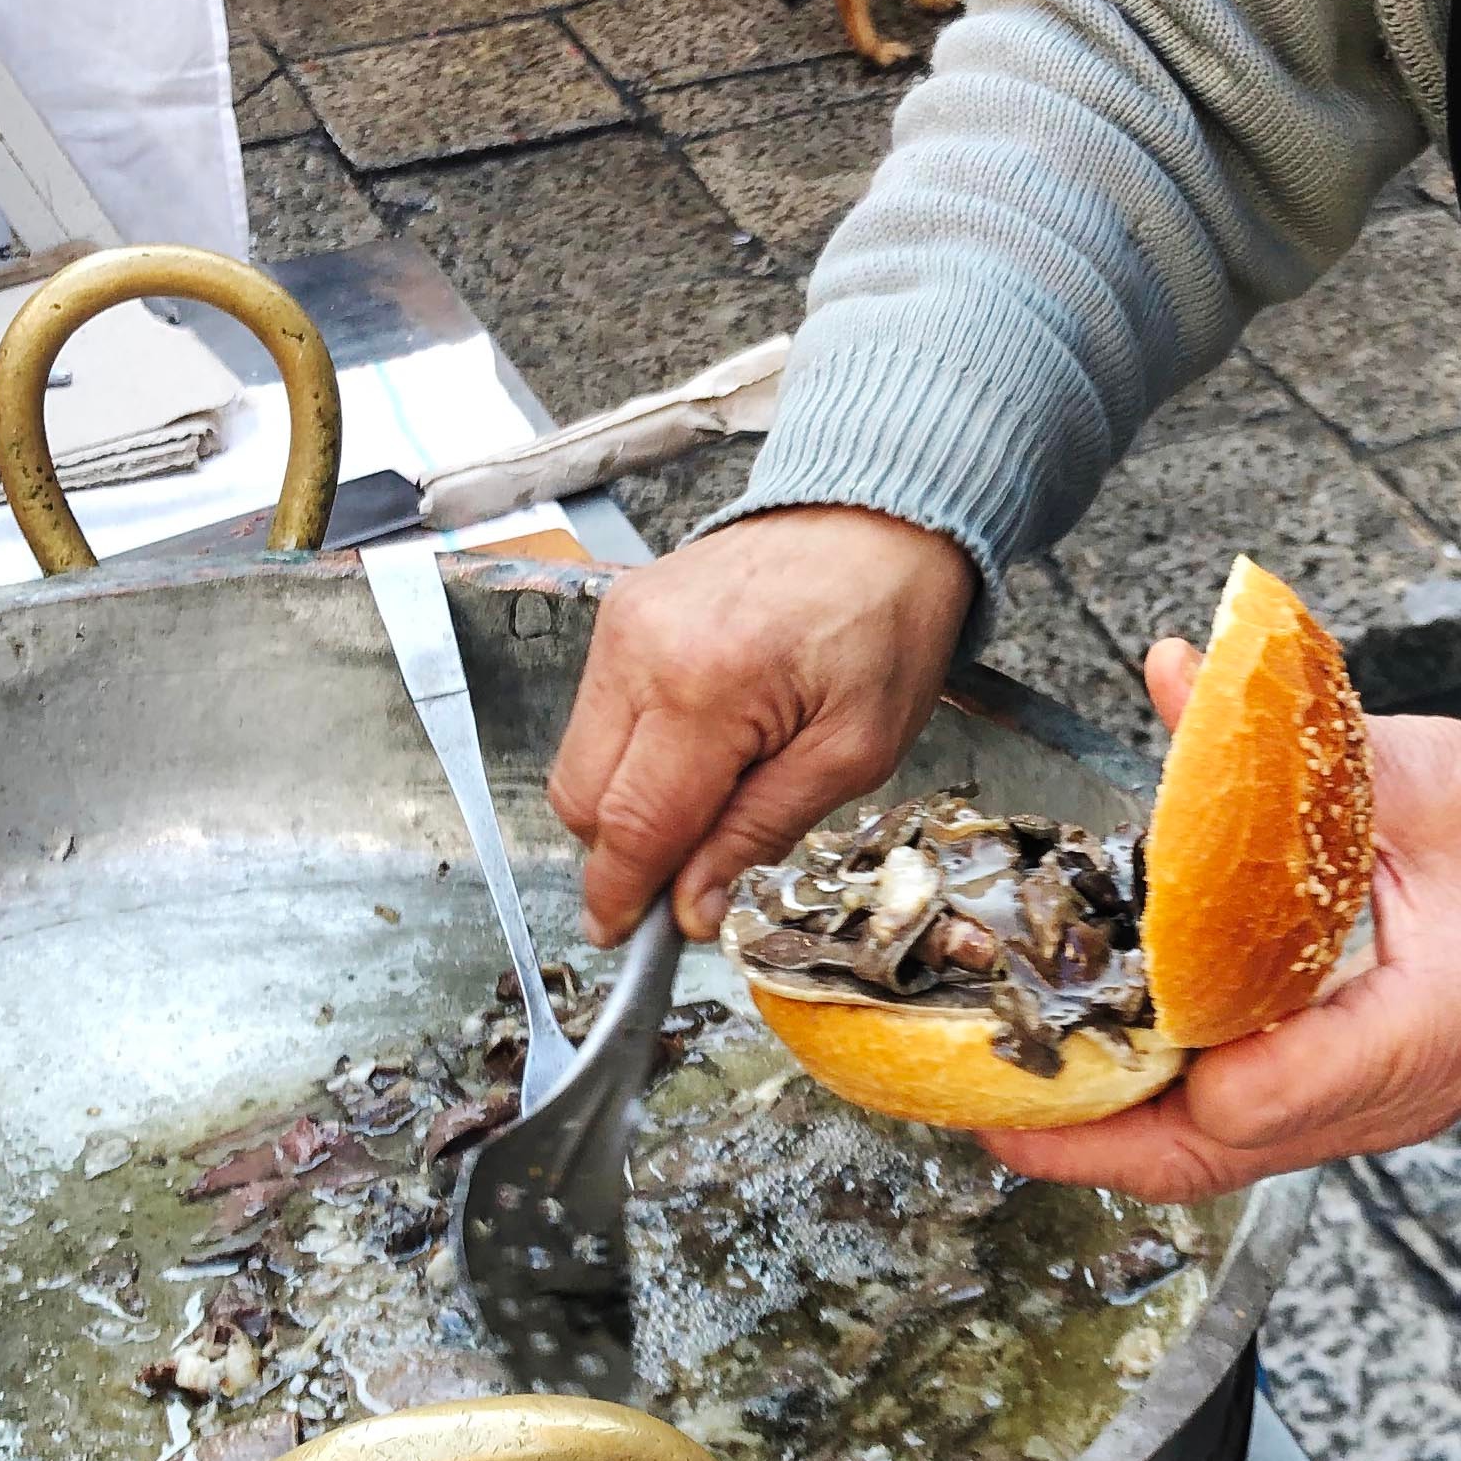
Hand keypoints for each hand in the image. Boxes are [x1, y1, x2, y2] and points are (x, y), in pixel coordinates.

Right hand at [548, 506, 975, 943]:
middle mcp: (641, 652)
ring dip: (627, 806)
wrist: (874, 519)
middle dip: (625, 855)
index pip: (633, 825)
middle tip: (687, 877)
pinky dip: (634, 756)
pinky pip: (596, 717)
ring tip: (708, 800)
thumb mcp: (852, 754)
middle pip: (582, 800)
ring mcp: (620, 628)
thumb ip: (760, 833)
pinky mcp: (618, 616)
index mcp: (706, 689)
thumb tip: (690, 910)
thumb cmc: (882, 628)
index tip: (626, 942)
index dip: (623, 896)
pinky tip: (698, 750)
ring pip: (579, 763)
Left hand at [988, 638, 1460, 1201]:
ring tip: (1011, 1100)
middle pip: (1210, 1155)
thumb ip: (1303, 737)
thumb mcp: (1432, 781)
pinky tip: (1087, 1075)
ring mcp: (1361, 1108)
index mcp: (1416, 1027)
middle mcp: (1377, 1092)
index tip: (1084, 1038)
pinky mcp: (1346, 1097)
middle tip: (989, 1106)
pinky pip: (1232, 1132)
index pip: (1266, 1091)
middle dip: (1091, 1140)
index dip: (1168, 1072)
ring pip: (1213, 1158)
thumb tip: (1182, 677)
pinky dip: (1152, 1113)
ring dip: (1110, 1136)